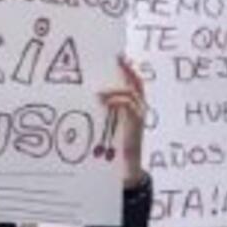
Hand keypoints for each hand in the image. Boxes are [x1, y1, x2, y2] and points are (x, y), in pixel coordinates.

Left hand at [102, 57, 148, 185]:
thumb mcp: (109, 127)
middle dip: (127, 69)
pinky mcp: (136, 124)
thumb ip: (104, 113)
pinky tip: (103, 102)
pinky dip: (115, 100)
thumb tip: (86, 99)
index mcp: (134, 108)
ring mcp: (140, 116)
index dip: (128, 69)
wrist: (126, 169)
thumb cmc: (115, 149)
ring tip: (100, 92)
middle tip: (117, 58)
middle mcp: (140, 109)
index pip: (134, 83)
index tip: (118, 57)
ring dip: (114, 89)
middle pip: (137, 83)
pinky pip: (128, 105)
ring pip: (132, 92)